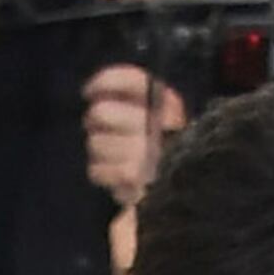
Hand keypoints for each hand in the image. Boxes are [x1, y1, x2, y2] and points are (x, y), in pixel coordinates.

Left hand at [82, 59, 187, 213]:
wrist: (185, 193)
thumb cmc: (165, 153)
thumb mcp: (159, 119)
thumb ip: (133, 101)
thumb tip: (97, 92)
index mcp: (168, 104)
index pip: (132, 81)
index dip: (105, 81)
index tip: (88, 91)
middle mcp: (158, 124)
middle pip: (102, 112)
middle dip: (93, 121)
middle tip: (98, 129)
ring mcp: (146, 151)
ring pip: (95, 142)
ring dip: (98, 151)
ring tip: (112, 157)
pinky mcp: (134, 177)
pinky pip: (97, 169)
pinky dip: (100, 172)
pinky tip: (113, 176)